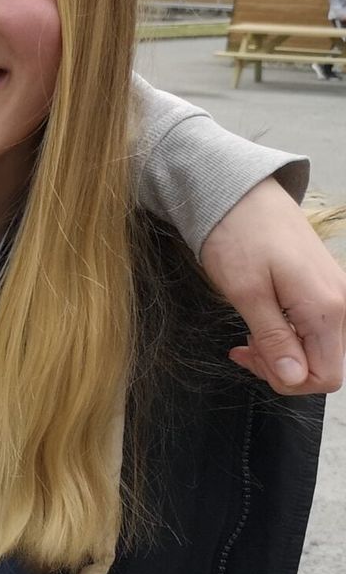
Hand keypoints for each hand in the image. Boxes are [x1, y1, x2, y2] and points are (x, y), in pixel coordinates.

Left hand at [199, 179, 345, 394]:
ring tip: (249, 335)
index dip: (286, 380)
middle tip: (243, 348)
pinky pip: (316, 327)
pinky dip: (289, 334)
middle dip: (283, 368)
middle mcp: (343, 303)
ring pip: (319, 348)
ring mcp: (338, 293)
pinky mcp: (326, 286)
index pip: (326, 376)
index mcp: (327, 308)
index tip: (250, 359)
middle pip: (325, 365)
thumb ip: (274, 339)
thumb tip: (295, 378)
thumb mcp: (246, 293)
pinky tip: (263, 322)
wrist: (243, 193)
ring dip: (284, 352)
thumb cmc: (238, 237)